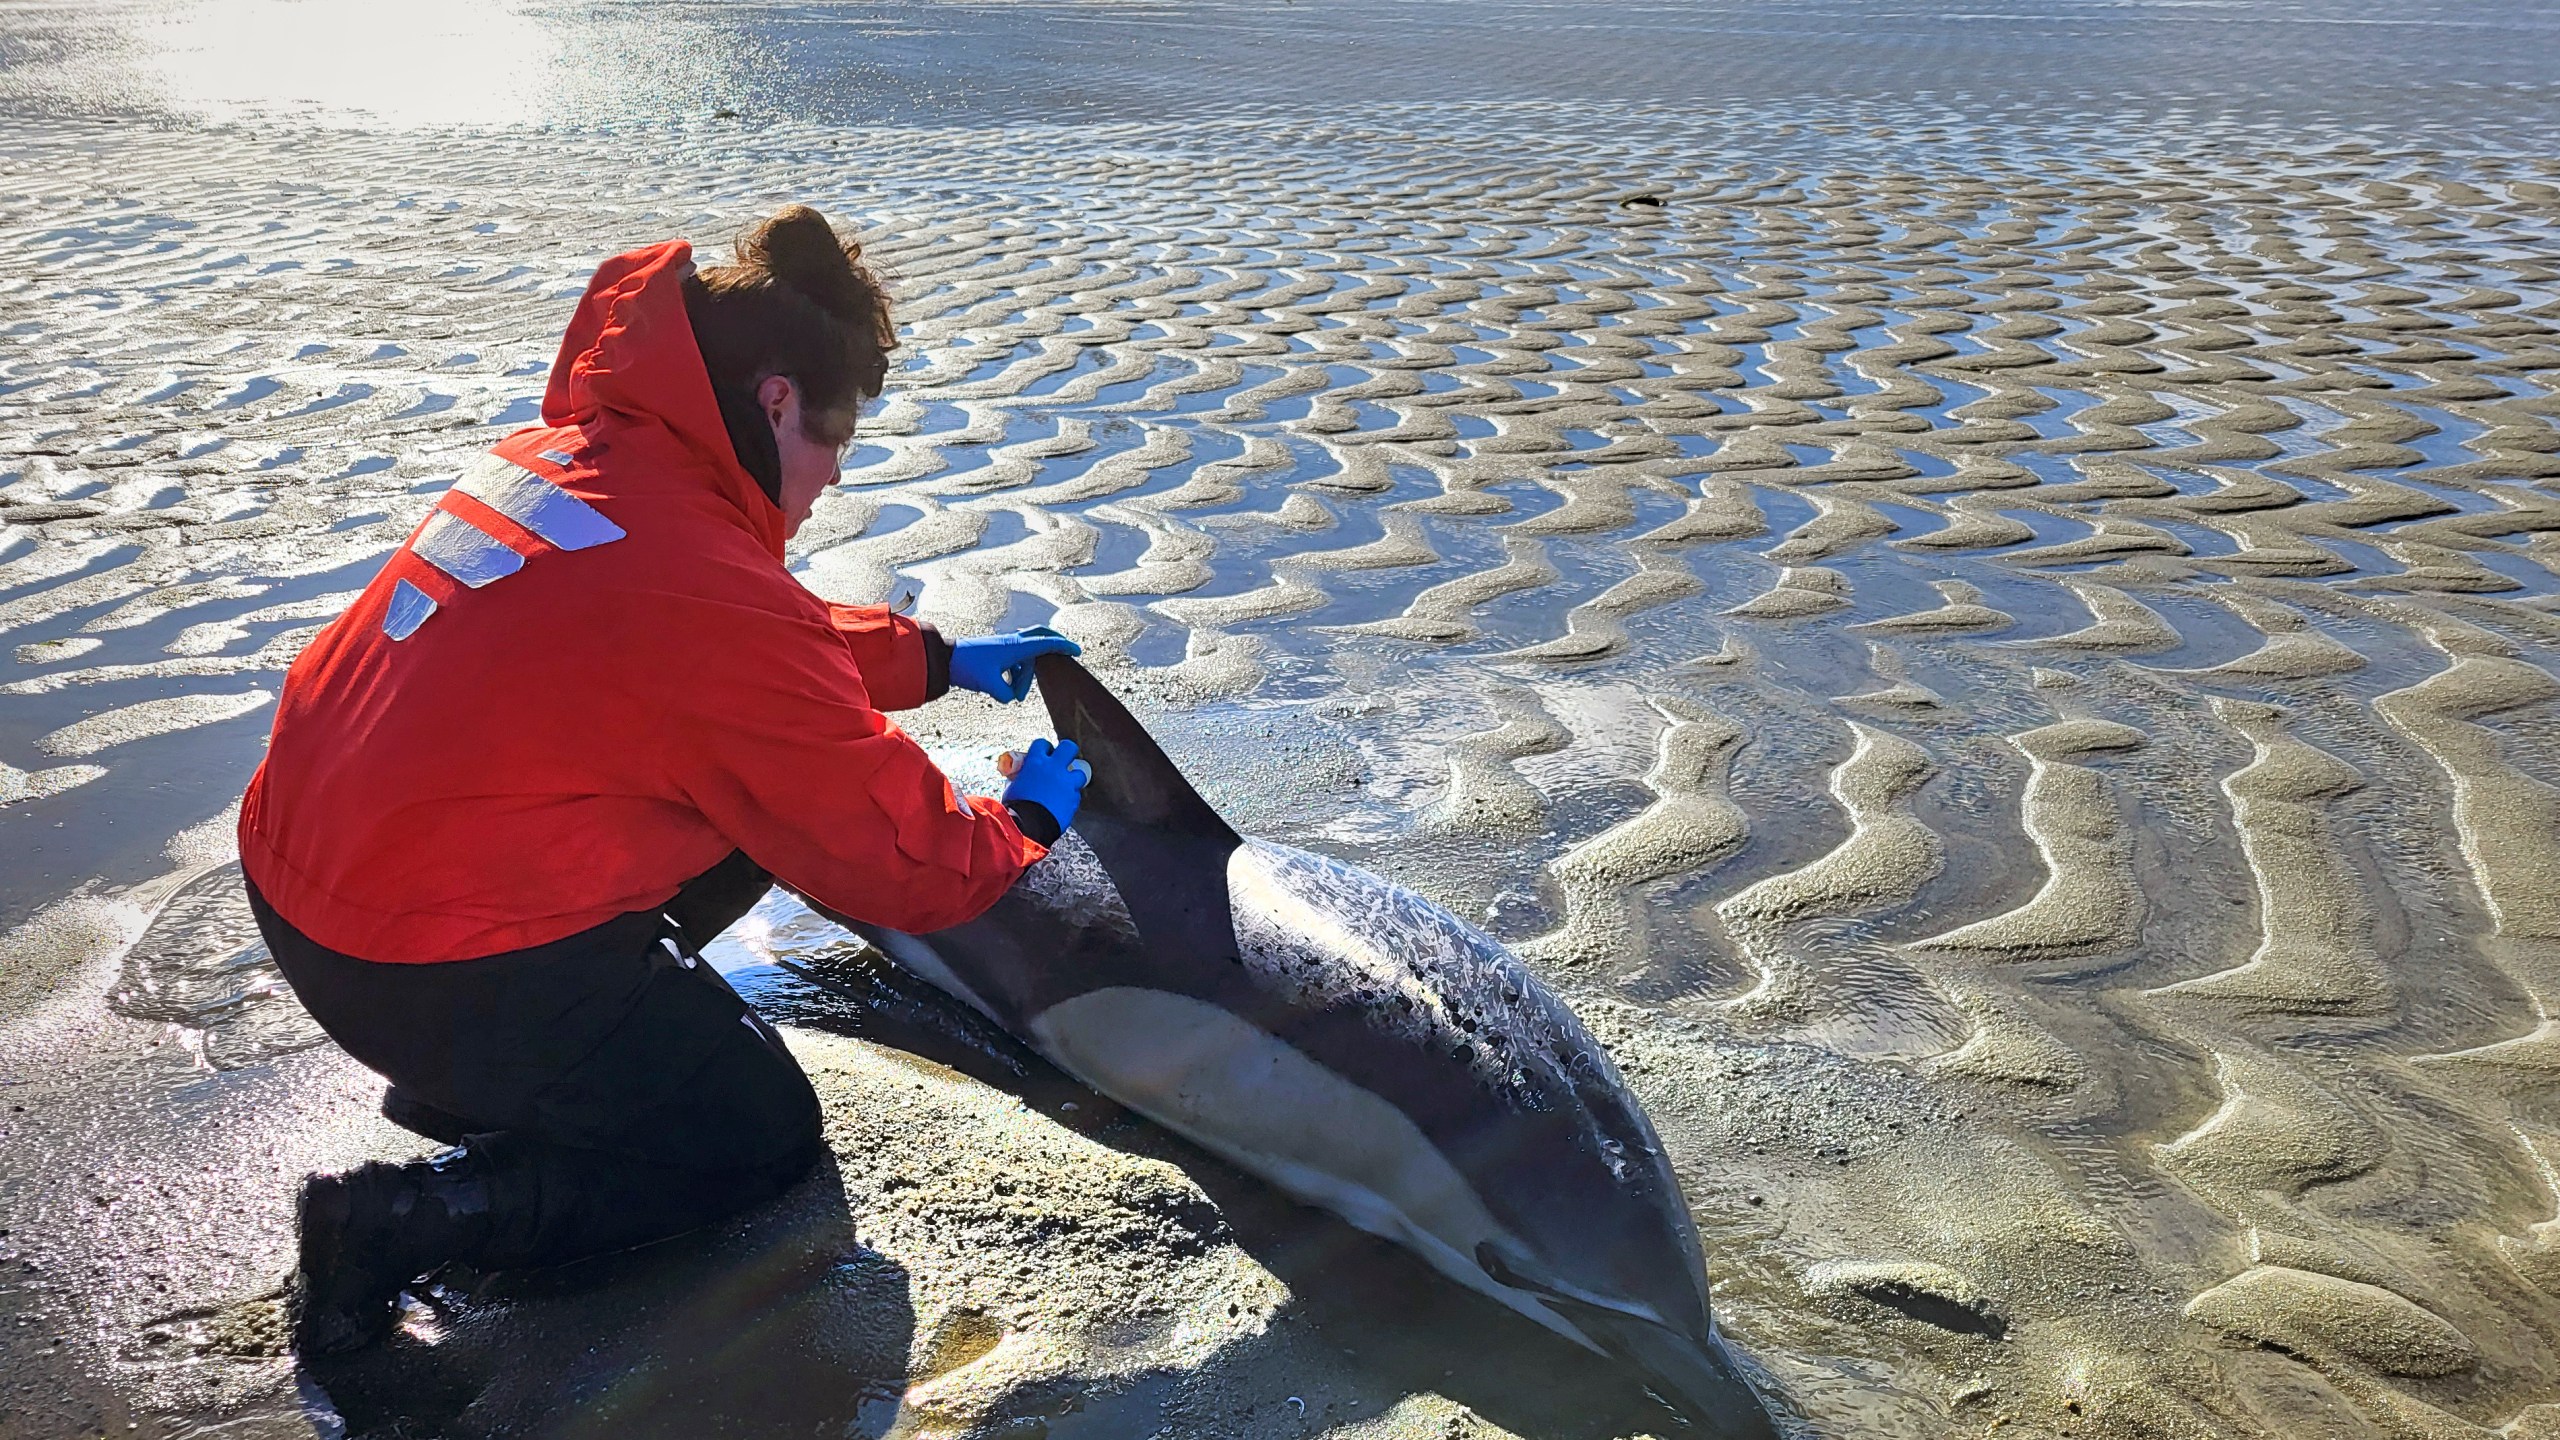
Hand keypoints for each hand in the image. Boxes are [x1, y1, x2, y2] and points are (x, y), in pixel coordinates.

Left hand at [949, 626, 1081, 702]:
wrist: (945, 658)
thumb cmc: (968, 667)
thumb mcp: (990, 685)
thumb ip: (1005, 694)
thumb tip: (1010, 698)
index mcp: (1015, 647)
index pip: (1045, 644)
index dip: (1063, 647)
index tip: (1076, 651)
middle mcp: (1012, 643)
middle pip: (1039, 638)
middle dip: (1054, 644)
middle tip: (1066, 652)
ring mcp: (1003, 646)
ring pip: (1025, 657)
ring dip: (1025, 675)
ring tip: (1015, 695)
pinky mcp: (996, 652)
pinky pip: (1014, 660)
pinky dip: (1015, 674)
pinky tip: (1005, 688)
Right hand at [1001, 737, 1092, 834]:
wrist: (1028, 826)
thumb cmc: (1016, 807)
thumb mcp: (1013, 786)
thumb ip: (1022, 777)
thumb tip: (1022, 777)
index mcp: (1035, 762)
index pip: (1043, 744)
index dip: (1044, 748)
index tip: (1045, 753)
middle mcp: (1054, 768)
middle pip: (1068, 747)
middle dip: (1068, 750)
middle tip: (1065, 757)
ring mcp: (1066, 783)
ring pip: (1079, 773)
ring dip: (1073, 777)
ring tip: (1066, 785)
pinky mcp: (1073, 798)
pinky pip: (1076, 794)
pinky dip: (1071, 797)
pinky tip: (1063, 803)